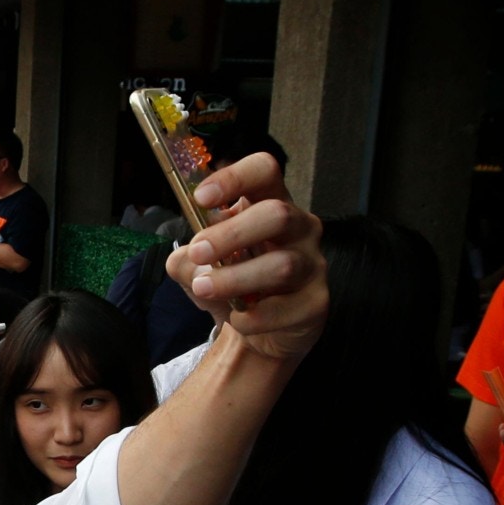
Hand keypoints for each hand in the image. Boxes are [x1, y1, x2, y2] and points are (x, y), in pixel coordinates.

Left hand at [164, 153, 326, 362]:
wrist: (256, 332)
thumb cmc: (230, 286)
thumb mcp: (198, 268)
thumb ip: (187, 259)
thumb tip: (188, 258)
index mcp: (269, 204)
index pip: (264, 172)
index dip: (234, 178)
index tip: (202, 198)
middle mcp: (298, 228)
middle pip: (277, 214)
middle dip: (232, 234)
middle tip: (199, 252)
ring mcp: (313, 264)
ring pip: (281, 265)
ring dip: (235, 278)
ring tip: (204, 288)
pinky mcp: (316, 302)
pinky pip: (284, 308)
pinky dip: (252, 317)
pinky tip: (238, 319)